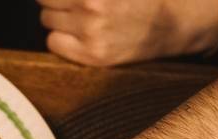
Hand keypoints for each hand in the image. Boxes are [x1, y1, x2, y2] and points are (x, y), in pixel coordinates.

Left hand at [37, 0, 217, 66]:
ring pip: (47, 19)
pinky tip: (77, 33)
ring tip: (79, 16)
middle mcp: (91, 3)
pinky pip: (53, 42)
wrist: (171, 22)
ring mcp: (91, 30)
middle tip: (73, 3)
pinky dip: (60, 37)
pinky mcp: (93, 54)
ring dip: (58, 17)